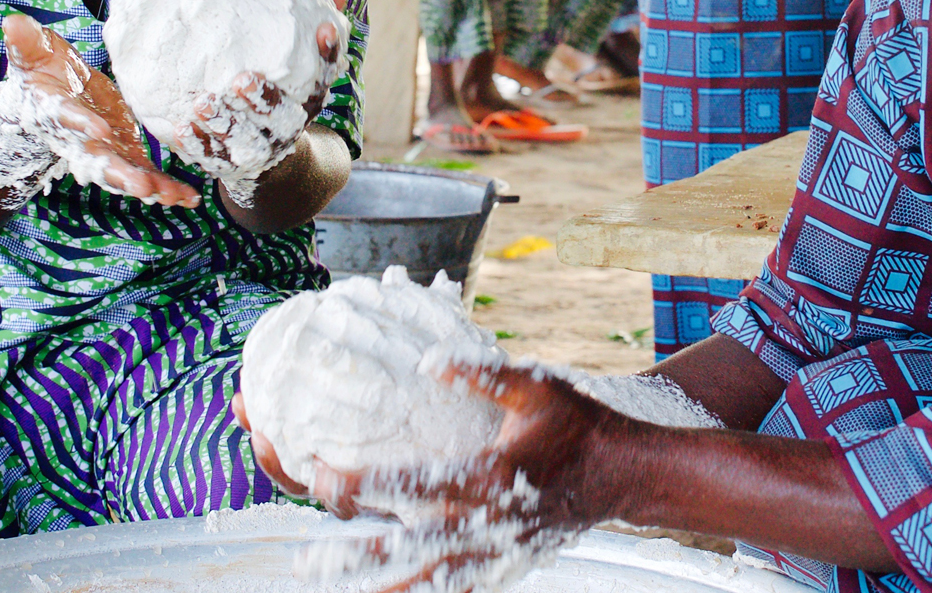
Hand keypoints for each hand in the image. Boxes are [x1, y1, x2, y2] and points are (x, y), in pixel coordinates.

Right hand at [2, 13, 200, 207]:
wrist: (48, 97)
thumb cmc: (41, 72)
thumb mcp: (32, 54)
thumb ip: (25, 43)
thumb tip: (11, 21)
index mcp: (56, 114)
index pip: (68, 120)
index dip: (82, 125)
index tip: (100, 129)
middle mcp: (79, 141)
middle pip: (98, 162)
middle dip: (120, 174)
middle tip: (141, 185)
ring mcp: (104, 151)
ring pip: (124, 174)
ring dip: (148, 186)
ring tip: (172, 196)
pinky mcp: (124, 152)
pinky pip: (145, 174)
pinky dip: (166, 188)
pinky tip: (189, 197)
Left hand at [183, 0, 350, 166]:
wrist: (268, 161)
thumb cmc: (279, 97)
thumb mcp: (298, 67)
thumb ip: (313, 30)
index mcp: (307, 102)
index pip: (324, 77)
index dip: (329, 53)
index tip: (325, 28)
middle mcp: (288, 128)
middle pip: (281, 117)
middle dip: (262, 101)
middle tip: (241, 80)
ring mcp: (260, 150)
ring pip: (245, 140)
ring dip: (223, 122)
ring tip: (202, 103)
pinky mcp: (232, 164)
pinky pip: (215, 157)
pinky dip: (199, 144)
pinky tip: (182, 127)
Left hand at [236, 365, 617, 561]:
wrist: (623, 474)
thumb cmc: (578, 424)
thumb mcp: (536, 386)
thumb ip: (481, 374)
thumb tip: (426, 361)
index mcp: (488, 476)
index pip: (406, 486)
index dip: (357, 483)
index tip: (319, 469)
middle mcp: (486, 523)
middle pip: (405, 547)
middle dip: (354, 553)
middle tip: (308, 558)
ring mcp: (496, 551)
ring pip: (426, 579)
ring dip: (379, 585)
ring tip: (334, 587)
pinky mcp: (505, 565)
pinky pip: (456, 589)